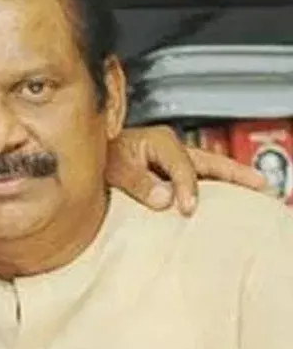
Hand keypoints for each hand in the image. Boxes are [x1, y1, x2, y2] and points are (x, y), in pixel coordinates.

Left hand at [107, 125, 266, 214]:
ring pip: (207, 169)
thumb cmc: (100, 155)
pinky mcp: (170, 172)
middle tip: (259, 184)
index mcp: (159, 141)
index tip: (188, 208)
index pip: (182, 166)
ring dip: (230, 180)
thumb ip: (137, 181)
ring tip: (254, 189)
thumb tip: (164, 197)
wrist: (89, 153)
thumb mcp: (114, 167)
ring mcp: (172, 160)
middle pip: (210, 161)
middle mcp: (170, 148)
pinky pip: (197, 179)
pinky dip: (213, 187)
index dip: (187, 188)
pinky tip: (224, 199)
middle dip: (235, 173)